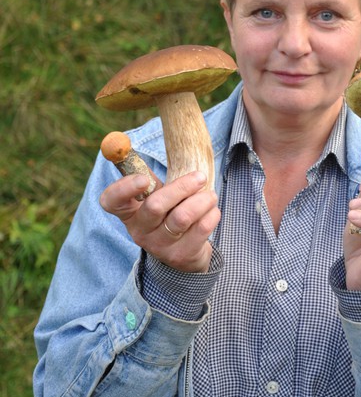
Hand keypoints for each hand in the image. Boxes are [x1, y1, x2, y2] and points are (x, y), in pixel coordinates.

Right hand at [100, 171, 220, 272]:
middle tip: (200, 176)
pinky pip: (200, 230)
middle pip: (155, 206)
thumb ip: (146, 173)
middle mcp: (139, 231)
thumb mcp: (154, 195)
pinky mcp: (181, 256)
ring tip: (210, 195)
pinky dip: (211, 214)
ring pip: (181, 218)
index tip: (143, 178)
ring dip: (201, 201)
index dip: (124, 188)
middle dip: (181, 187)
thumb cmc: (168, 213)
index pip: (112, 201)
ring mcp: (159, 246)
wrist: (184, 252)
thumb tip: (130, 141)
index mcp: (129, 211)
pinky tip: (212, 210)